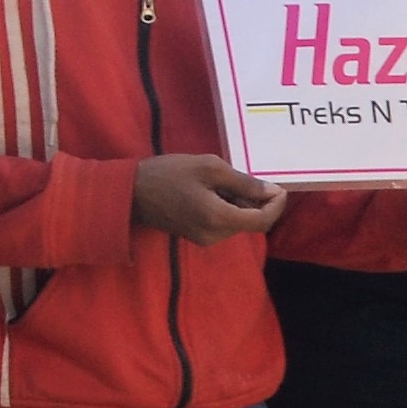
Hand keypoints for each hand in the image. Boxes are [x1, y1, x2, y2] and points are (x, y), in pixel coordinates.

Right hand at [133, 152, 286, 243]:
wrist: (129, 192)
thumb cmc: (168, 175)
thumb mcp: (209, 168)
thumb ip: (244, 182)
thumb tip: (272, 191)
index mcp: (219, 219)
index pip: (263, 220)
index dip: (276, 204)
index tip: (277, 186)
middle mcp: (215, 236)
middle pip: (252, 221)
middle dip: (254, 199)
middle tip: (236, 176)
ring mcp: (205, 239)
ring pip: (238, 222)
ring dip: (239, 202)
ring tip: (217, 181)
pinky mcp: (198, 236)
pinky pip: (224, 223)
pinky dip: (227, 207)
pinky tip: (210, 191)